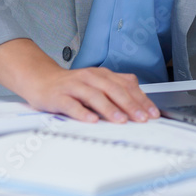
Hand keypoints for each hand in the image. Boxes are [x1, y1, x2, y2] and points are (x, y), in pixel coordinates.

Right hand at [26, 66, 160, 123]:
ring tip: (121, 120)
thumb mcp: (98, 84)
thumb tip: (141, 102)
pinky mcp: (59, 96)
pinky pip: (72, 105)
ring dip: (109, 108)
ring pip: (94, 96)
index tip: (152, 113)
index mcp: (103, 74)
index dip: (141, 99)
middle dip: (130, 105)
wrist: (43, 81)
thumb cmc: (74, 87)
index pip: (127, 85)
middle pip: (114, 89)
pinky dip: (82, 113)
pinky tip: (92, 120)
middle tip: (142, 118)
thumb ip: (117, 89)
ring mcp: (74, 86)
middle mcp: (90, 77)